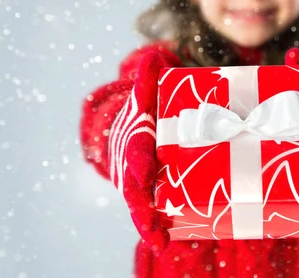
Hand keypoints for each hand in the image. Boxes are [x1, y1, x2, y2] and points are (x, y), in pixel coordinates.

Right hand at [108, 52, 171, 252]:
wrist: (135, 132)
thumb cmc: (144, 113)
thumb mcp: (145, 94)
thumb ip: (148, 77)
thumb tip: (154, 55)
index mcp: (132, 139)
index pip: (133, 150)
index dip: (137, 159)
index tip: (144, 170)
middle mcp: (131, 164)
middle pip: (134, 188)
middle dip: (141, 205)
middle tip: (152, 223)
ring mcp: (139, 183)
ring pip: (141, 205)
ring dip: (148, 224)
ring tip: (160, 242)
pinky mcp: (150, 194)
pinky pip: (151, 212)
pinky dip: (155, 228)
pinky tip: (166, 243)